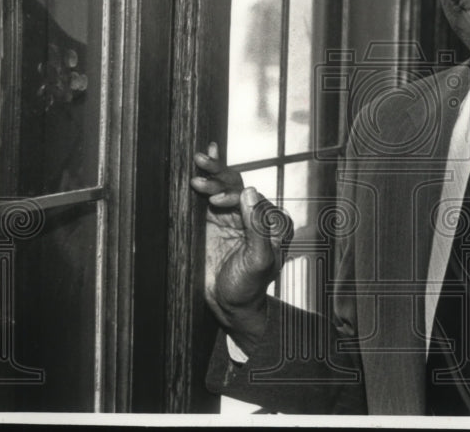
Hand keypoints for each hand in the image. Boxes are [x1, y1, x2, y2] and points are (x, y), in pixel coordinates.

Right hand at [191, 142, 291, 352]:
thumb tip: (249, 191)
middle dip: (219, 177)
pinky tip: (200, 163)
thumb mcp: (258, 261)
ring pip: (224, 186)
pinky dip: (206, 178)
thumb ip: (256, 227)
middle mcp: (255, 214)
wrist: (229, 306)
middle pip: (238, 186)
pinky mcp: (214, 219)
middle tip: (199, 175)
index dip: (233, 196)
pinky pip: (209, 195)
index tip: (214, 202)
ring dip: (211, 175)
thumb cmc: (248, 287)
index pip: (253, 199)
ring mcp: (234, 214)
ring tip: (196, 166)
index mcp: (272, 222)